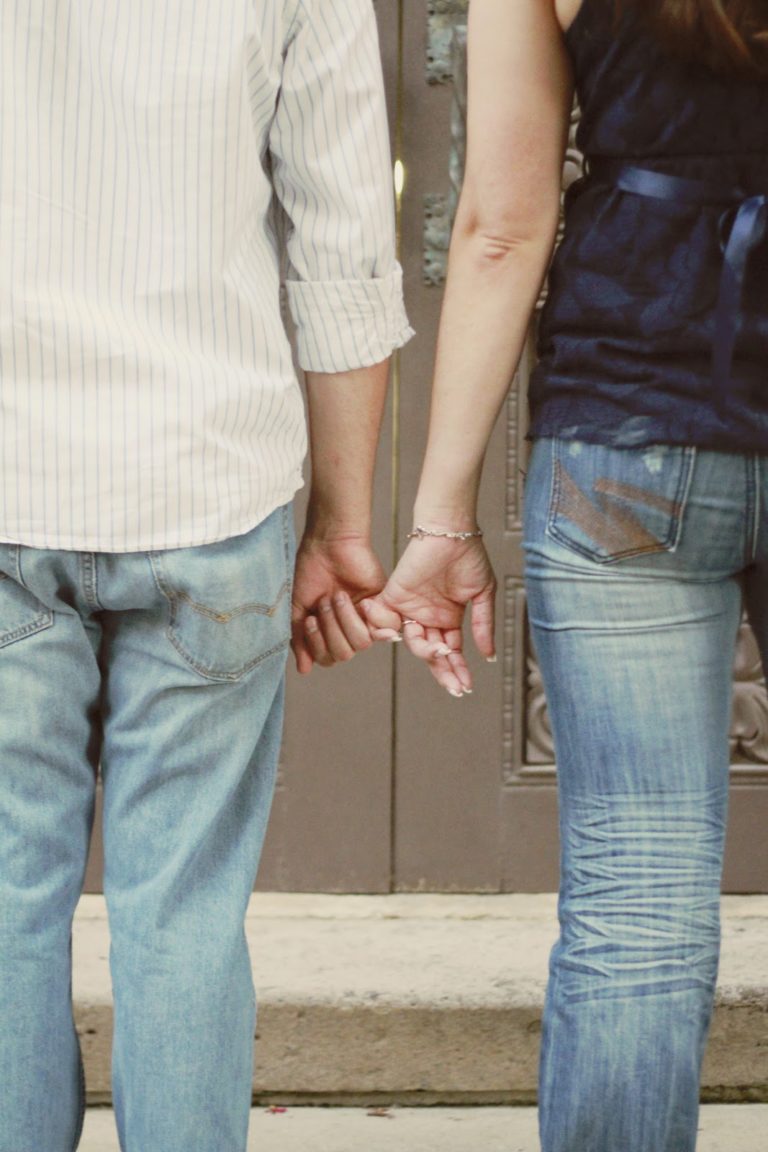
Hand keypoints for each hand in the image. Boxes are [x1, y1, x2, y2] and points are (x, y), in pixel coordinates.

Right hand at [290, 532, 397, 673]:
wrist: (328, 545)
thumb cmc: (310, 572)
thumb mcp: (297, 609)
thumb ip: (300, 639)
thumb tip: (303, 670)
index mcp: (328, 632)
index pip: (327, 658)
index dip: (317, 645)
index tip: (310, 618)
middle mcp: (347, 628)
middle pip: (344, 654)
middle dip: (330, 629)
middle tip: (325, 601)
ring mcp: (365, 619)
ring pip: (361, 644)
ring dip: (346, 621)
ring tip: (339, 596)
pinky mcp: (383, 606)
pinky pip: (384, 629)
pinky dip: (371, 619)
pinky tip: (362, 603)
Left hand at [362, 535, 496, 694]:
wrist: (450, 532)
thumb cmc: (468, 556)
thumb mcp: (482, 594)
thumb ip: (482, 625)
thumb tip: (487, 655)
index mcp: (449, 618)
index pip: (451, 652)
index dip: (457, 669)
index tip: (465, 686)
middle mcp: (429, 617)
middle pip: (433, 654)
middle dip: (444, 671)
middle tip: (455, 687)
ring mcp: (411, 609)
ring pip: (415, 643)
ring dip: (428, 652)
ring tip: (442, 649)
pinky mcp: (393, 597)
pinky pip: (385, 622)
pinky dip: (388, 632)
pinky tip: (403, 639)